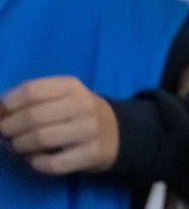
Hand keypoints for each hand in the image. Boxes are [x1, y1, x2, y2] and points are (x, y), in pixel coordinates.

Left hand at [0, 76, 118, 173]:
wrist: (115, 131)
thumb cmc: (78, 110)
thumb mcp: (63, 95)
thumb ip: (33, 98)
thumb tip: (0, 109)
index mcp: (73, 86)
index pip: (34, 90)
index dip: (11, 102)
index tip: (3, 110)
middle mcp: (83, 105)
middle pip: (34, 116)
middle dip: (11, 127)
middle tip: (6, 132)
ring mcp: (89, 130)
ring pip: (42, 139)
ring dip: (20, 145)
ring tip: (18, 145)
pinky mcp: (90, 154)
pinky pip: (53, 163)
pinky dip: (37, 163)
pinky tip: (36, 158)